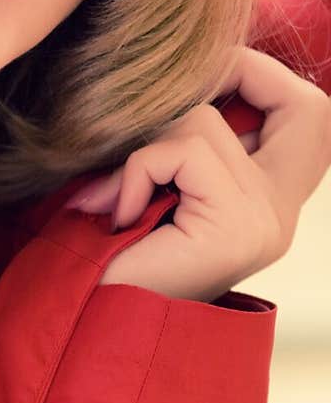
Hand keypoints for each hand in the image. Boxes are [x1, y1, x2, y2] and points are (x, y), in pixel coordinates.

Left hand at [63, 45, 330, 300]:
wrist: (94, 329)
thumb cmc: (114, 262)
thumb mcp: (162, 189)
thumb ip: (187, 142)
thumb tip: (184, 73)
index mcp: (273, 210)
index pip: (310, 118)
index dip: (266, 78)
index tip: (209, 79)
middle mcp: (281, 216)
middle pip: (306, 106)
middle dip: (243, 75)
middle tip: (182, 98)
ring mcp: (265, 222)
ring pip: (206, 122)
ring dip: (148, 150)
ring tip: (121, 201)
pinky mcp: (233, 225)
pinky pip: (182, 150)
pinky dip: (137, 171)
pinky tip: (120, 215)